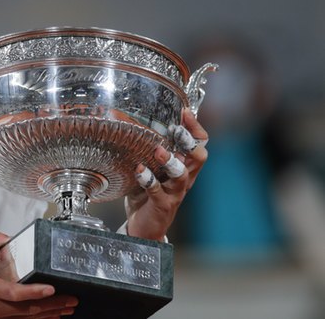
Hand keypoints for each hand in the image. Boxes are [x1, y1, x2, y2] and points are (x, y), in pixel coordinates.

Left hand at [125, 108, 208, 240]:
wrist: (145, 228)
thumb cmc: (148, 195)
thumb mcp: (153, 169)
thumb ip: (151, 152)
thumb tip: (139, 125)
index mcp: (184, 167)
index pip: (200, 144)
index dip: (196, 128)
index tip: (184, 112)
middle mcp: (184, 179)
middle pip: (199, 158)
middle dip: (189, 142)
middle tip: (176, 130)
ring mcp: (174, 193)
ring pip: (182, 176)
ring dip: (171, 162)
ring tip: (159, 151)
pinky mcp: (162, 204)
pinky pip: (158, 191)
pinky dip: (148, 179)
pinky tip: (139, 170)